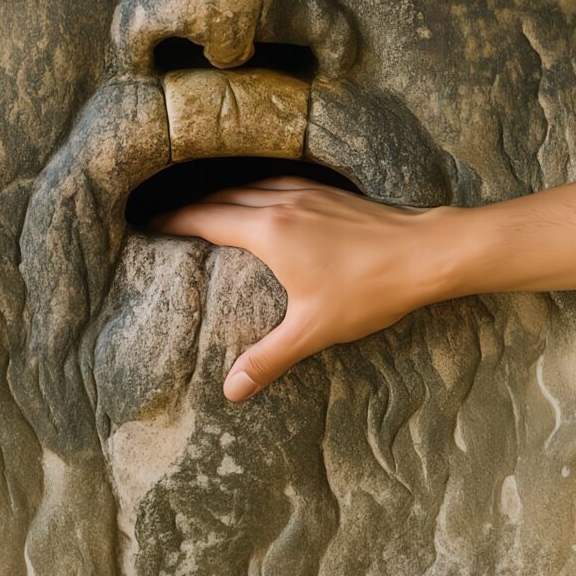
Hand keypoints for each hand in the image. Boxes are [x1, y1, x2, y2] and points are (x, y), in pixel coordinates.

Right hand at [151, 177, 471, 402]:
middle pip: (224, 197)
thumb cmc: (369, 290)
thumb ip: (269, 358)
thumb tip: (231, 391)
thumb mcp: (313, 330)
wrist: (425, 254)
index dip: (175, 221)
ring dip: (225, 195)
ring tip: (209, 209)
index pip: (207, 219)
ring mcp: (307, 193)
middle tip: (169, 219)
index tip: (150, 225)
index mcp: (268, 231)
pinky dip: (257, 191)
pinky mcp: (330, 194)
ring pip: (252, 186)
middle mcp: (282, 202)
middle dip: (193, 206)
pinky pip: (278, 184)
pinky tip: (265, 202)